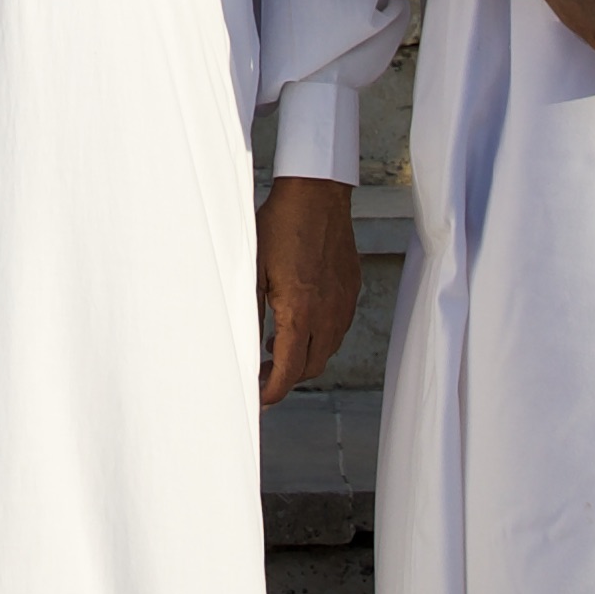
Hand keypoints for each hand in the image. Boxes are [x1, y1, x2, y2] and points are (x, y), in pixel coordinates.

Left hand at [253, 172, 360, 403]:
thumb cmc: (280, 226)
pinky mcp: (350, 291)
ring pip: (326, 350)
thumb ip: (251, 310)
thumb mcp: (253, 269)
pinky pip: (336, 328)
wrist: (316, 195)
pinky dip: (318, 337)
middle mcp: (326, 314)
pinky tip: (299, 321)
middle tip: (262, 374)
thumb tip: (244, 343)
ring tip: (276, 348)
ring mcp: (342, 304)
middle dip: (286, 378)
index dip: (272, 391)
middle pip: (309, 368)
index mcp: (299, 312)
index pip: (288, 371)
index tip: (259, 398)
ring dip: (302, 357)